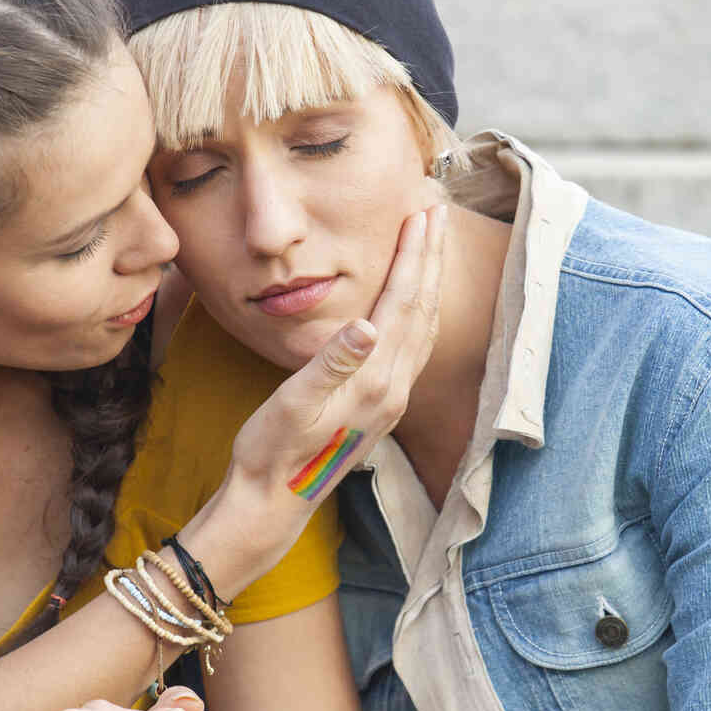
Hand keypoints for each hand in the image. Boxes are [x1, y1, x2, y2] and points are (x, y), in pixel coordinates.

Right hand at [219, 203, 446, 552]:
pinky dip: (419, 311)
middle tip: (437, 209)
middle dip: (430, 256)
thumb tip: (366, 324)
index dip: (412, 255)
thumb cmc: (272, 451)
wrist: (274, 501)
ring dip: (428, 281)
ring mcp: (391, 401)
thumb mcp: (293, 404)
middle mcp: (393, 390)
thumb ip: (331, 363)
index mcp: (374, 382)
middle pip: (421, 309)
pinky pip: (413, 347)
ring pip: (422, 327)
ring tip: (431, 243)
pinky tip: (414, 301)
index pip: (401, 303)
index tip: (421, 213)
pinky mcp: (382, 408)